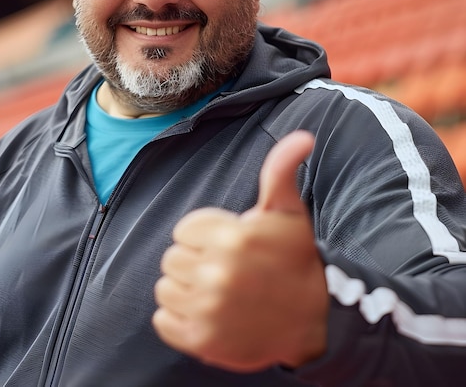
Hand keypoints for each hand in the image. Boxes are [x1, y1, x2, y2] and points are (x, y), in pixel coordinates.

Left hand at [152, 130, 327, 371]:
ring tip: (216, 292)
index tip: (227, 245)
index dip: (203, 236)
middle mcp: (218, 273)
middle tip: (224, 270)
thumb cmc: (295, 259)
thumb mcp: (287, 211)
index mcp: (233, 237)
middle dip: (194, 261)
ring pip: (165, 289)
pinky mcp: (202, 342)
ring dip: (185, 290)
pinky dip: (179, 320)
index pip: (183, 230)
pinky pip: (163, 321)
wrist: (313, 319)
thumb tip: (302, 136)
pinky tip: (207, 314)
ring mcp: (209, 310)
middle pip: (171, 259)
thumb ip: (280, 171)